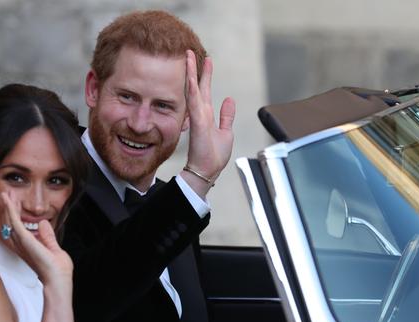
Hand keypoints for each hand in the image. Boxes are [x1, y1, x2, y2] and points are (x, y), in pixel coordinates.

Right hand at [0, 192, 72, 284]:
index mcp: (27, 247)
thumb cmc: (57, 269)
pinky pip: (14, 221)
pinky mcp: (25, 240)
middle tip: (7, 194)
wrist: (58, 279)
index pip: (17, 227)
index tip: (16, 201)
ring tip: (6, 194)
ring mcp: (21, 242)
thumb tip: (43, 223)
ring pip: (9, 220)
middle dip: (8, 208)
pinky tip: (9, 200)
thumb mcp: (53, 247)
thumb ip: (47, 236)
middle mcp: (20, 245)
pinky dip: (11, 209)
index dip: (14, 214)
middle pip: (10, 223)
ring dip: (8, 206)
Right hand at [181, 50, 235, 196]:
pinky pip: (194, 103)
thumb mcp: (226, 132)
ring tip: (188, 57)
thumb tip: (230, 100)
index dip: (205, 75)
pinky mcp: (198, 123)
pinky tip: (191, 78)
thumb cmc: (214, 156)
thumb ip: (226, 116)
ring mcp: (198, 117)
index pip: (205, 90)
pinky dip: (192, 89)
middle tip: (190, 52)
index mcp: (207, 115)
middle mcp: (200, 114)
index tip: (205, 60)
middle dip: (195, 69)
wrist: (206, 171)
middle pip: (197, 86)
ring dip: (191, 73)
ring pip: (193, 90)